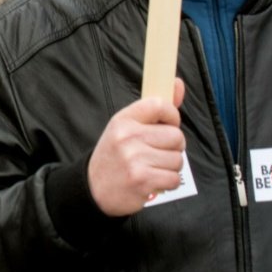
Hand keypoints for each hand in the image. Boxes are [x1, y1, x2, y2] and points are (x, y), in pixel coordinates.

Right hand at [87, 78, 185, 216]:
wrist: (93, 188)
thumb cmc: (114, 155)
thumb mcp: (126, 128)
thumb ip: (155, 109)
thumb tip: (179, 84)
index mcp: (123, 120)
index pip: (159, 105)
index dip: (172, 116)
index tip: (168, 125)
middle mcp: (127, 137)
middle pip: (176, 136)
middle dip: (172, 147)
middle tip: (156, 153)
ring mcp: (134, 159)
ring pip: (178, 159)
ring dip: (170, 167)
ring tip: (152, 168)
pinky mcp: (142, 180)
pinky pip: (174, 178)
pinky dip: (167, 182)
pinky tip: (153, 181)